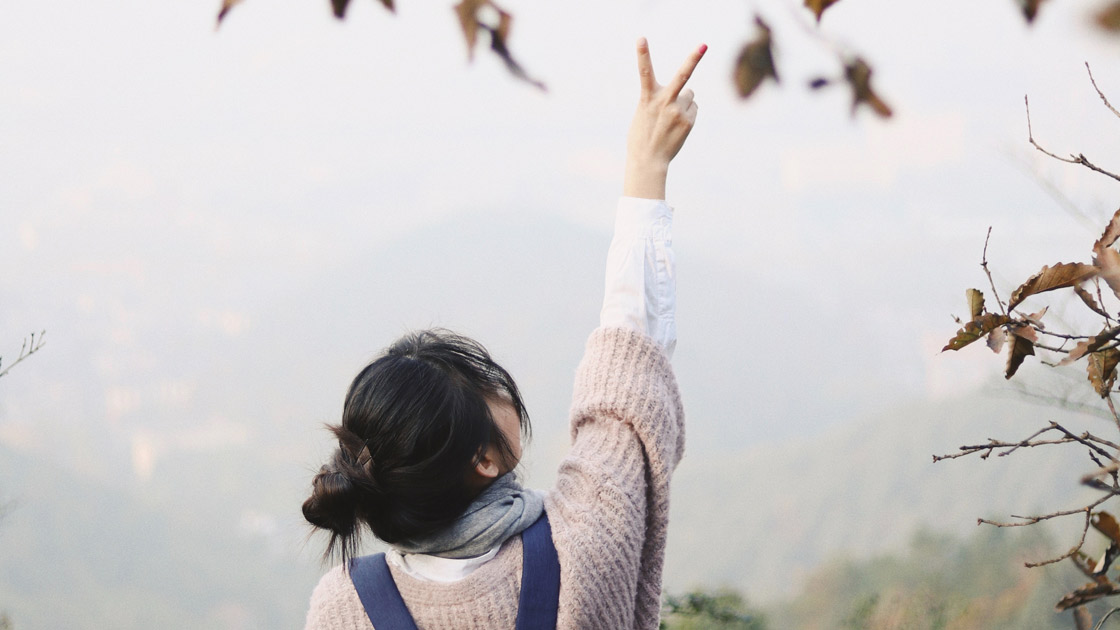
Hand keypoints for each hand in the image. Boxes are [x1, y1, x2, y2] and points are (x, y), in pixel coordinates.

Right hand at [624, 38, 706, 199]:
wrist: (648, 160)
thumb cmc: (642, 134)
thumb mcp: (644, 112)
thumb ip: (660, 99)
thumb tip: (688, 96)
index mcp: (648, 98)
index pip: (644, 72)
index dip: (643, 54)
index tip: (641, 38)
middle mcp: (665, 102)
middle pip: (682, 76)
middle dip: (693, 59)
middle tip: (704, 45)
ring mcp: (678, 112)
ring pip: (689, 95)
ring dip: (684, 101)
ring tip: (671, 117)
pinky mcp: (689, 122)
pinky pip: (693, 108)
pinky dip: (688, 114)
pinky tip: (677, 126)